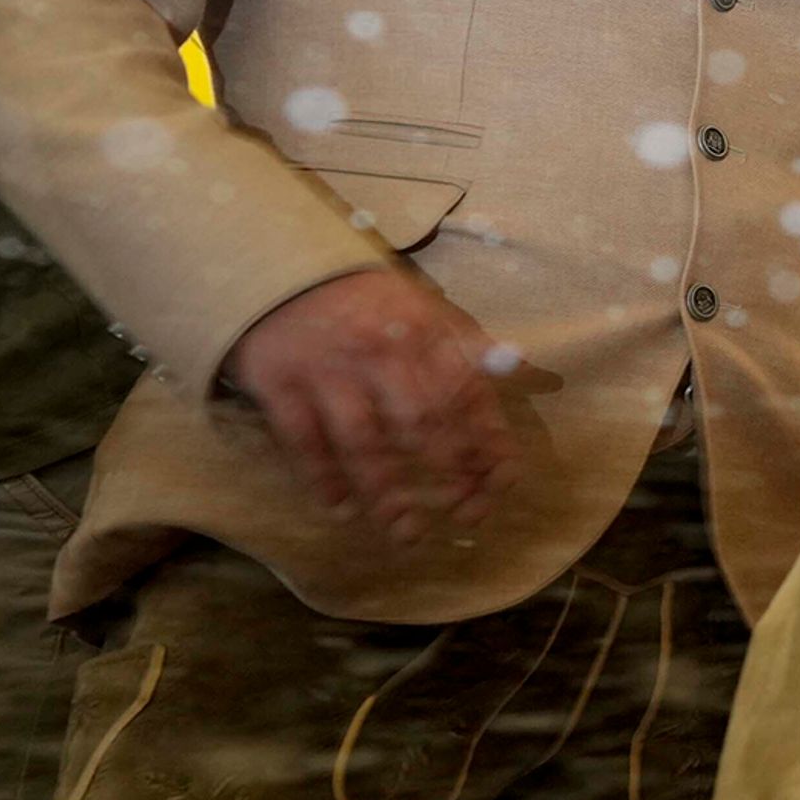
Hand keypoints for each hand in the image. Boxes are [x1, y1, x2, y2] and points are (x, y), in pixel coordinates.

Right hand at [219, 268, 518, 539]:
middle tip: (465, 516)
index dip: (490, 441)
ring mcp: (328, 369)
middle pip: (422, 422)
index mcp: (423, 330)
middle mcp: (379, 350)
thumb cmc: (364, 299)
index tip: (502, 482)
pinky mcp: (279, 383)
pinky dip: (322, 476)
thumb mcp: (422, 304)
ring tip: (408, 532)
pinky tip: (341, 508)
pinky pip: (304, 439)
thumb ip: (466, 340)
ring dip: (388, 492)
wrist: (277, 267)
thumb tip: (522, 364)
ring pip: (364, 440)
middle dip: (449, 474)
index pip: (468, 393)